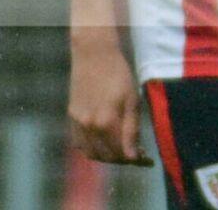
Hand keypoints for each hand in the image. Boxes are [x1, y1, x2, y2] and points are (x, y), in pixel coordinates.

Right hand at [68, 34, 151, 165]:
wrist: (94, 56)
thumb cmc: (119, 75)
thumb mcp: (132, 101)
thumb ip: (131, 130)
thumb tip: (133, 155)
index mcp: (106, 122)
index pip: (121, 153)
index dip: (135, 160)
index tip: (147, 160)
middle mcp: (88, 126)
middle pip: (106, 156)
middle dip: (123, 160)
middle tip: (137, 155)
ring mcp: (76, 123)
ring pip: (91, 153)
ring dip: (107, 157)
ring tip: (122, 150)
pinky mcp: (71, 117)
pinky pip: (79, 144)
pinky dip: (92, 149)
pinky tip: (105, 143)